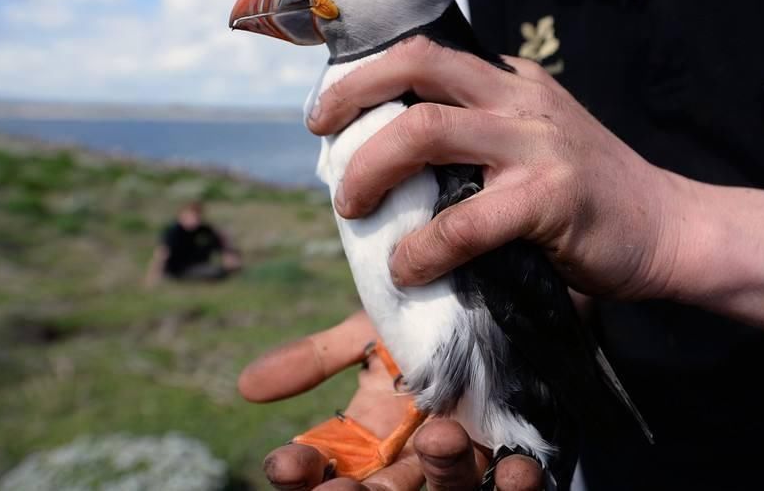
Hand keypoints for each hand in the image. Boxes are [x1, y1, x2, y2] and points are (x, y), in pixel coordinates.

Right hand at [239, 311, 543, 489]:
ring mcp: (465, 456)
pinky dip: (517, 483)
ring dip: (439, 473)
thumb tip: (246, 387)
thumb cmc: (426, 314)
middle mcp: (412, 454)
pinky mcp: (517, 450)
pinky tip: (516, 467)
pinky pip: (514, 481)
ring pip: (446, 487)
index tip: (284, 462)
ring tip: (437, 439)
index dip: (301, 471)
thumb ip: (316, 358)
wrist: (494, 292)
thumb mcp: (367, 330)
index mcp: (370, 432)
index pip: (324, 465)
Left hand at [308, 37, 694, 299]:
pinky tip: (408, 266)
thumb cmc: (591, 197)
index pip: (426, 55)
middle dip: (353, 97)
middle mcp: (521, 98)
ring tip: (351, 206)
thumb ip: (481, 139)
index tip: (331, 111)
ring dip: (372, 167)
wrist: (669, 228)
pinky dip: (425, 246)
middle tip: (321, 135)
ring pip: (428, 129)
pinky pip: (466, 219)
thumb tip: (397, 168)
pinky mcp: (551, 197)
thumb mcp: (535, 143)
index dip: (367, 77)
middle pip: (417, 67)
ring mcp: (537, 143)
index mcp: (513, 81)